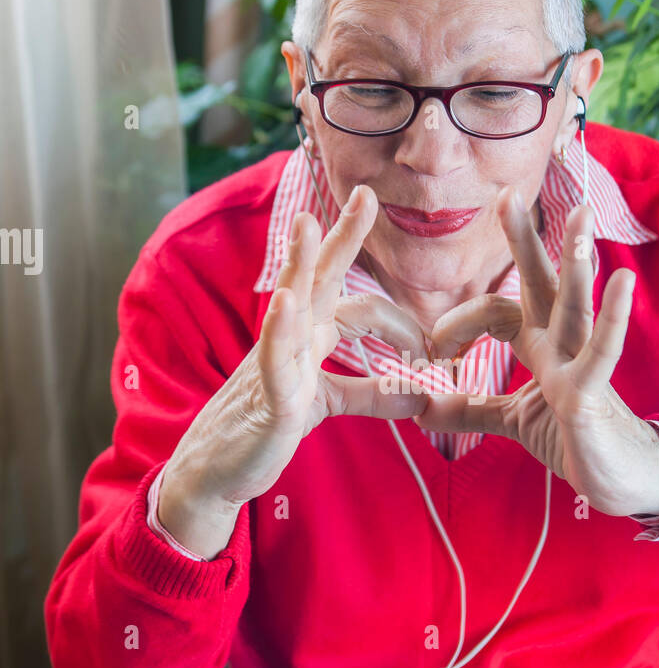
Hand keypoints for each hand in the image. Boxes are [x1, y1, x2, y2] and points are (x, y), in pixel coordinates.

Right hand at [159, 185, 428, 552]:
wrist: (216, 472)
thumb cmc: (266, 430)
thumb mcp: (326, 404)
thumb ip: (369, 395)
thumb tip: (419, 396)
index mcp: (308, 339)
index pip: (353, 304)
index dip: (398, 321)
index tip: (433, 346)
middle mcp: (291, 340)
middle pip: (319, 279)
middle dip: (341, 237)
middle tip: (365, 195)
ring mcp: (275, 363)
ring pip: (288, 304)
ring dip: (299, 264)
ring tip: (307, 223)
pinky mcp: (266, 397)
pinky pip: (273, 359)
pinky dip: (279, 330)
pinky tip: (285, 302)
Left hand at [417, 188, 658, 517]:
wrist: (621, 479)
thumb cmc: (575, 438)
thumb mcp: (513, 420)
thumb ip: (470, 409)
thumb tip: (420, 408)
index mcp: (540, 347)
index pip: (496, 311)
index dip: (458, 322)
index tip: (429, 348)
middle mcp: (560, 345)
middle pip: (540, 283)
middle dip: (525, 240)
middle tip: (509, 194)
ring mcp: (580, 364)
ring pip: (574, 305)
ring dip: (576, 262)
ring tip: (582, 217)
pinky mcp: (594, 392)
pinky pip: (602, 349)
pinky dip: (612, 318)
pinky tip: (623, 281)